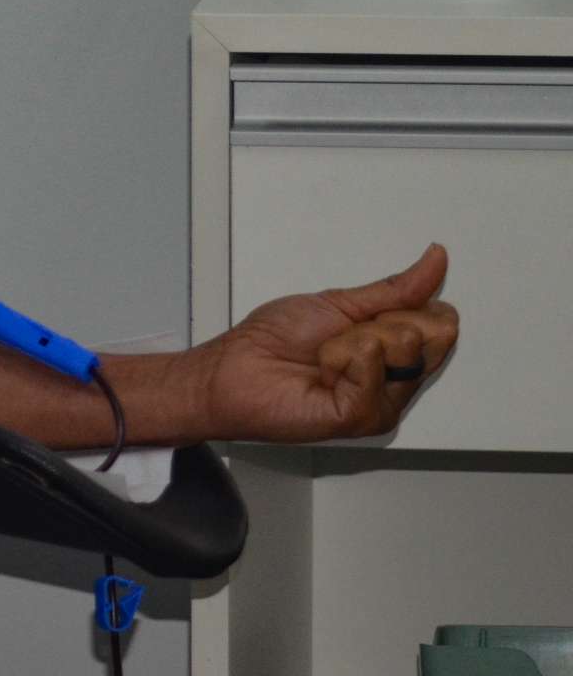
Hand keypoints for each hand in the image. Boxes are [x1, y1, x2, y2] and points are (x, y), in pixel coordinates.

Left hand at [193, 244, 459, 443]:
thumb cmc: (276, 339)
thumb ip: (396, 288)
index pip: (442, 321)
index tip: (364, 317)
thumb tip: (435, 258)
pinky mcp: (364, 417)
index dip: (404, 307)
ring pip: (405, 345)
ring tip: (326, 357)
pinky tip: (322, 374)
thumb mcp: (341, 302)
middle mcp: (397, 380)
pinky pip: (373, 368)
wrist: (235, 368)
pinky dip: (340, 359)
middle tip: (341, 338)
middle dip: (380, 322)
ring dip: (353, 340)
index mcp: (396, 352)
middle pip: (434, 333)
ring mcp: (384, 402)